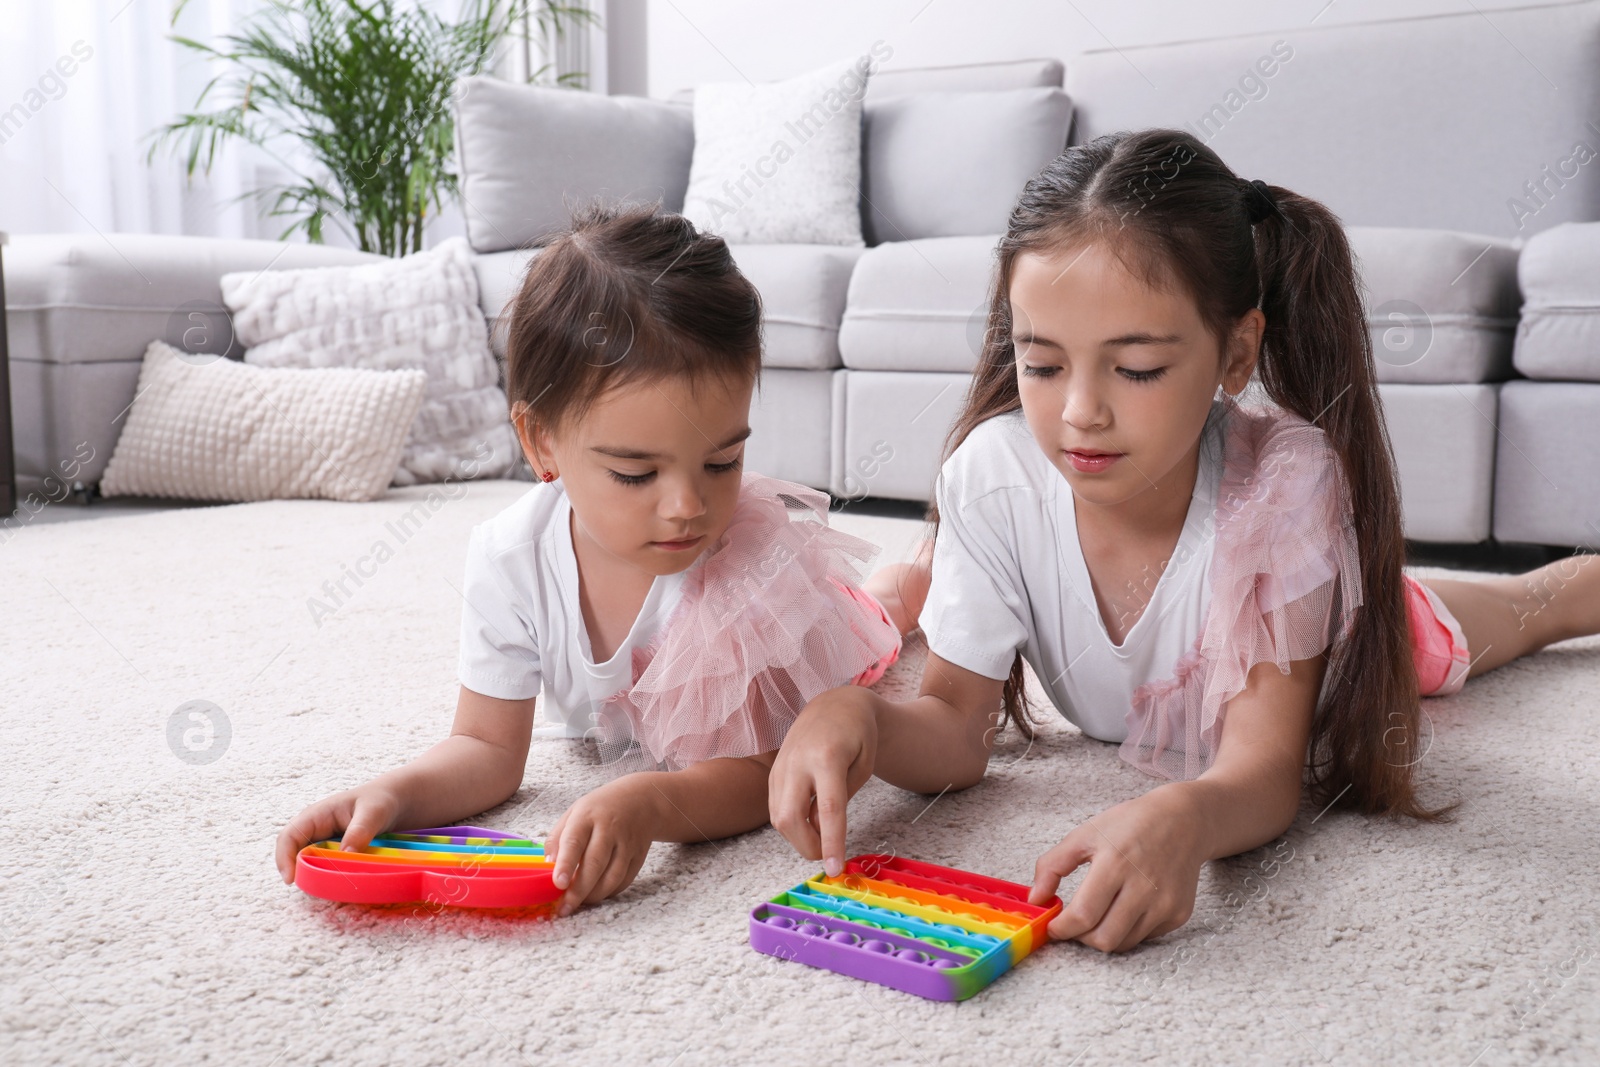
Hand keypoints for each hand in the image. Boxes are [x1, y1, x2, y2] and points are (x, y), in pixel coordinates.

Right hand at [275, 783, 402, 883]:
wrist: (392, 801)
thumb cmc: (379, 801)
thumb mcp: (373, 812)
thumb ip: (359, 831)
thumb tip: (345, 855)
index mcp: (316, 815)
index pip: (289, 837)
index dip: (284, 858)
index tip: (291, 879)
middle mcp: (314, 830)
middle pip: (294, 854)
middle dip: (298, 872)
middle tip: (314, 889)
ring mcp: (322, 842)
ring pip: (308, 863)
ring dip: (313, 876)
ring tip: (327, 889)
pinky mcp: (333, 853)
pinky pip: (323, 866)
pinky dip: (327, 876)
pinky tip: (338, 884)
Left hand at [546, 777, 656, 916]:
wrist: (641, 800)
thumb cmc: (599, 809)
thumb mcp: (573, 813)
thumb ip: (557, 838)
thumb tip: (548, 867)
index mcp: (587, 815)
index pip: (575, 841)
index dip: (566, 864)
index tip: (558, 884)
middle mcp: (609, 829)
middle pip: (595, 864)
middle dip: (579, 890)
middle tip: (565, 908)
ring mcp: (627, 844)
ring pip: (612, 876)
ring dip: (594, 895)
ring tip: (578, 903)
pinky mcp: (639, 856)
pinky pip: (624, 881)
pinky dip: (609, 893)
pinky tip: (596, 894)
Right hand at [768, 685, 878, 876]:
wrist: (834, 704)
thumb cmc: (858, 735)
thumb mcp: (865, 765)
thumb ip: (843, 798)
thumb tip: (820, 831)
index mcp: (827, 757)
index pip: (828, 809)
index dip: (832, 843)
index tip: (836, 869)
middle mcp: (798, 762)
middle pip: (791, 818)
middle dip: (808, 847)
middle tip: (828, 854)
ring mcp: (780, 767)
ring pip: (778, 818)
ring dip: (798, 837)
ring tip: (821, 833)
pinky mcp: (772, 773)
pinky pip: (775, 809)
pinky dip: (791, 824)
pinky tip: (808, 819)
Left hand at [1028, 786, 1206, 952]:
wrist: (1183, 821)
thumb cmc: (1130, 824)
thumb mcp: (1084, 834)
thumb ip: (1053, 865)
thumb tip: (1036, 899)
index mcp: (1115, 864)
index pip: (1084, 916)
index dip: (1062, 928)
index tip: (1053, 927)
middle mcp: (1144, 887)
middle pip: (1104, 939)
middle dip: (1081, 938)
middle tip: (1074, 924)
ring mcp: (1165, 904)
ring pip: (1124, 943)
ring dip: (1104, 936)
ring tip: (1098, 914)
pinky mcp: (1179, 913)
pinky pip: (1144, 937)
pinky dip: (1128, 930)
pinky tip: (1125, 907)